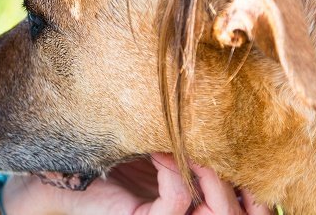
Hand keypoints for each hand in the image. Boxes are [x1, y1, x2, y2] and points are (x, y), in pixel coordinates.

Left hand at [1, 153, 272, 214]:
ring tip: (187, 141)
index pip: (249, 209)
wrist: (55, 175)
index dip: (260, 186)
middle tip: (232, 147)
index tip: (254, 144)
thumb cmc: (105, 153)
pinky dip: (175, 169)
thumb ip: (188, 140)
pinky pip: (179, 199)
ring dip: (210, 172)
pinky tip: (157, 149)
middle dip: (249, 185)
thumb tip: (231, 110)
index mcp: (197, 205)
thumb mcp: (157, 141)